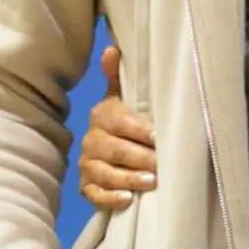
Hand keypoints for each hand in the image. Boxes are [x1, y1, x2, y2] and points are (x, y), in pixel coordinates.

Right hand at [78, 46, 157, 209]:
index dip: (141, 131)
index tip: (159, 136)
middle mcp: (91, 140)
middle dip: (142, 158)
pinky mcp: (86, 186)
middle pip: (117, 151)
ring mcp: (87, 164)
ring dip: (130, 179)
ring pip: (107, 174)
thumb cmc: (123, 118)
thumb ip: (117, 75)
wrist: (104, 145)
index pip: (122, 123)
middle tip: (163, 165)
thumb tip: (111, 48)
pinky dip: (110, 199)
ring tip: (151, 182)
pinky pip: (95, 195)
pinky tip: (128, 200)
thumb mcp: (121, 96)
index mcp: (102, 115)